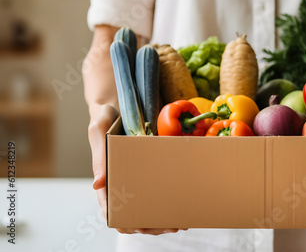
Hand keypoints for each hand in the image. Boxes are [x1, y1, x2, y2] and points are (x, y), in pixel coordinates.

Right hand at [88, 104, 183, 234]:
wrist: (120, 102)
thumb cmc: (104, 118)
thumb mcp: (97, 131)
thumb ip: (99, 157)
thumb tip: (97, 186)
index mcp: (106, 177)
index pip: (110, 208)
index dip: (125, 222)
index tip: (140, 229)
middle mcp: (121, 180)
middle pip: (133, 213)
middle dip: (151, 224)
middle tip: (171, 226)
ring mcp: (136, 175)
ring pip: (147, 206)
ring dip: (162, 218)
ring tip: (181, 222)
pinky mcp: (149, 167)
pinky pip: (158, 188)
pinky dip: (170, 200)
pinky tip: (184, 204)